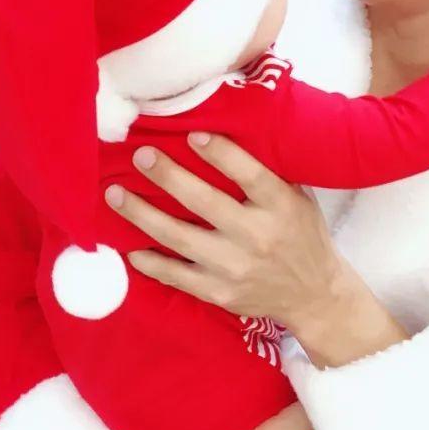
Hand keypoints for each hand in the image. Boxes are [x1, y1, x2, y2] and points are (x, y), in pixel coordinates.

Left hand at [108, 133, 349, 330]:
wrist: (313, 296)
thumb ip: (267, 174)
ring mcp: (235, 268)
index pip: (250, 176)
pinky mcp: (219, 293)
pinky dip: (151, 261)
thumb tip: (223, 134)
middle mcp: (257, 237)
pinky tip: (129, 247)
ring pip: (179, 238)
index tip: (192, 136)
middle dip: (168, 177)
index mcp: (281, 207)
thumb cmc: (302, 235)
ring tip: (114, 195)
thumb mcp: (298, 199)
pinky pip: (176, 276)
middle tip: (140, 157)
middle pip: (205, 203)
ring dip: (142, 215)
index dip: (221, 155)